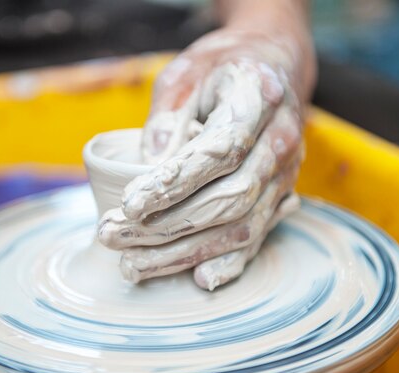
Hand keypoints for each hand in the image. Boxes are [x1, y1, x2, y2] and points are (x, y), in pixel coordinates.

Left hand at [99, 27, 314, 289]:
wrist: (271, 66)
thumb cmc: (221, 68)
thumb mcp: (187, 73)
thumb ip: (169, 116)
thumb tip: (147, 167)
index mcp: (258, 99)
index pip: (218, 151)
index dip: (174, 183)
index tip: (129, 204)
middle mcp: (281, 141)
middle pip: (228, 198)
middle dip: (167, 226)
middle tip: (112, 235)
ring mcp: (286, 174)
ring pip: (240, 226)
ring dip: (185, 252)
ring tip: (133, 265)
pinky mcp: (280, 196)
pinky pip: (259, 237)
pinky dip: (229, 262)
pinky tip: (199, 279)